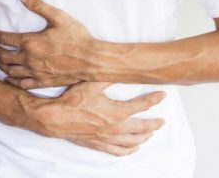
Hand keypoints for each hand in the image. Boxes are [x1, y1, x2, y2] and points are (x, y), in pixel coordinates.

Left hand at [0, 0, 95, 88]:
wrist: (91, 59)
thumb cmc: (76, 37)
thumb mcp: (57, 17)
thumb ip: (38, 5)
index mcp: (31, 42)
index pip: (6, 39)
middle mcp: (29, 59)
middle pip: (5, 56)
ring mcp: (35, 72)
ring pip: (11, 71)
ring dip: (2, 65)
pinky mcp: (43, 82)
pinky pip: (22, 84)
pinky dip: (12, 81)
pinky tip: (10, 78)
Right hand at [27, 81, 165, 155]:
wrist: (56, 118)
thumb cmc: (72, 101)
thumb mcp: (92, 83)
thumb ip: (109, 76)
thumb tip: (119, 67)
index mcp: (117, 111)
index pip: (142, 105)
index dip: (154, 99)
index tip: (162, 95)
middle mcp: (116, 127)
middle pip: (143, 128)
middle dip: (154, 123)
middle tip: (162, 121)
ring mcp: (108, 138)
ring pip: (133, 141)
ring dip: (144, 137)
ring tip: (151, 134)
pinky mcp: (99, 144)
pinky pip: (119, 151)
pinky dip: (129, 150)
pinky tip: (133, 149)